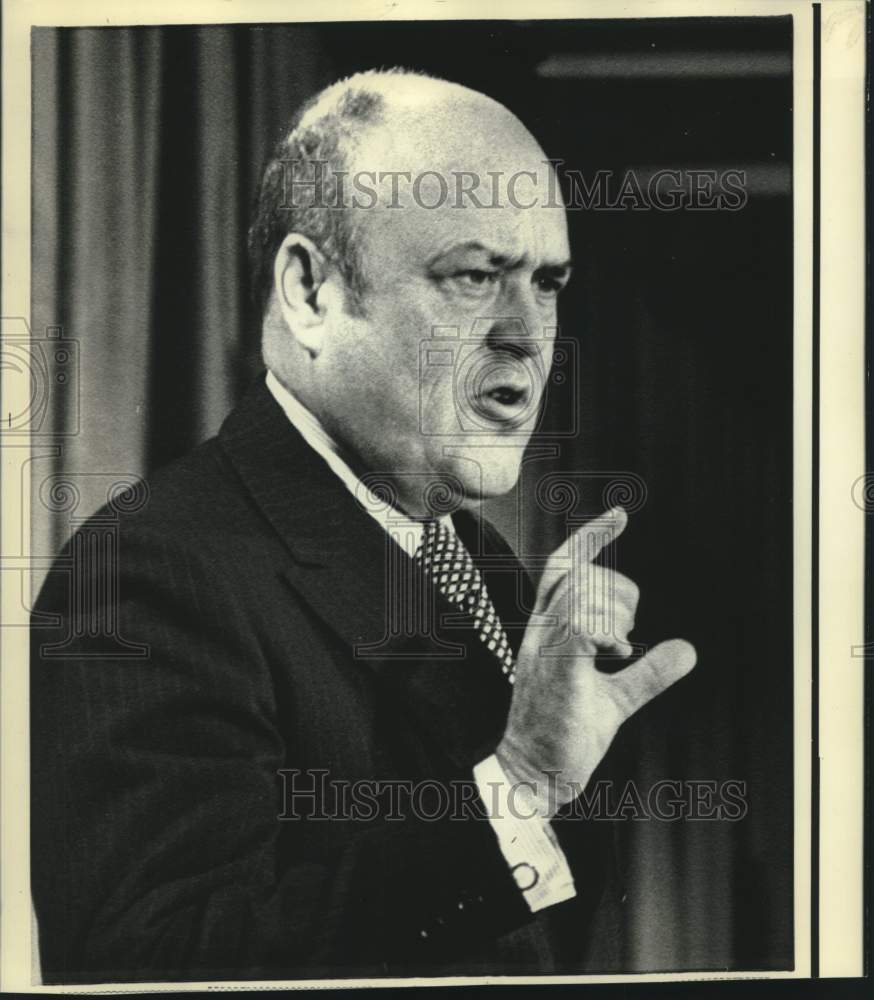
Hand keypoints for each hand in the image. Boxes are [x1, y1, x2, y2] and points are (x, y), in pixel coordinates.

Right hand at [496, 507, 696, 816]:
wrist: (535, 778)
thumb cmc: (566, 736)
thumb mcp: (617, 699)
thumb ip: (648, 672)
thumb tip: (687, 649)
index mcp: (549, 631)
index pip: (564, 567)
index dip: (590, 537)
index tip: (619, 515)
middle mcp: (541, 632)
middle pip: (579, 575)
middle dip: (619, 594)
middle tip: (628, 640)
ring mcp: (545, 649)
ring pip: (582, 594)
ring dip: (615, 615)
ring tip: (620, 651)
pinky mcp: (557, 670)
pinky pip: (582, 625)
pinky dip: (607, 631)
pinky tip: (616, 654)